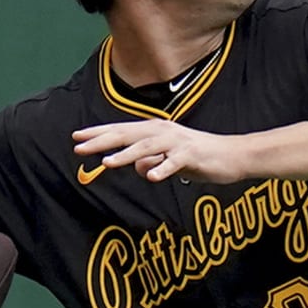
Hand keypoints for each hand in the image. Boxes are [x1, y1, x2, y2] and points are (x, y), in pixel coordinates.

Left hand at [73, 119, 250, 183]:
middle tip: (79, 147)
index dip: (98, 133)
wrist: (231, 156)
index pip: (121, 131)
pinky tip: (150, 177)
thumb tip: (136, 168)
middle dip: (102, 141)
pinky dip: (162, 169)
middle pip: (127, 135)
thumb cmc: (198, 158)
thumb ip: (150, 162)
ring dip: (126, 154)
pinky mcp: (192, 155)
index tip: (76, 137)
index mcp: (154, 132)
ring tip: (106, 163)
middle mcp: (162, 132)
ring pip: (146, 147)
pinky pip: (174, 163)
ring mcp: (177, 142)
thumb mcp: (168, 162)